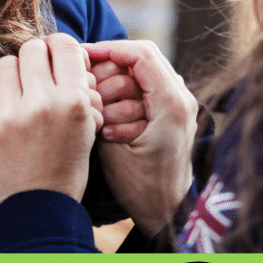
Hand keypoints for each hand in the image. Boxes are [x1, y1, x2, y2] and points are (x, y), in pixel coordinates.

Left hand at [0, 34, 102, 206]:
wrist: (35, 206)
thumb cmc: (65, 166)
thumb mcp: (87, 127)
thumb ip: (78, 88)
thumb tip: (64, 52)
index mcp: (73, 103)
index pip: (64, 46)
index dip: (59, 47)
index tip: (55, 56)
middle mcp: (40, 104)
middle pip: (32, 49)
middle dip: (36, 58)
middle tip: (36, 75)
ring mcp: (7, 115)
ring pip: (6, 63)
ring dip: (13, 73)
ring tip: (17, 92)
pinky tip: (1, 103)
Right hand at [84, 41, 198, 237]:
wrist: (167, 212)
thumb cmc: (140, 187)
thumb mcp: (112, 147)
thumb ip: (101, 108)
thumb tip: (84, 78)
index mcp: (171, 103)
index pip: (139, 53)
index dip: (107, 49)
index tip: (81, 57)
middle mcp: (182, 97)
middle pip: (140, 58)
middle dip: (109, 71)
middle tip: (87, 91)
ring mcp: (179, 103)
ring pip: (141, 73)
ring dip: (116, 86)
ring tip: (100, 112)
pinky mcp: (172, 112)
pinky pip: (145, 89)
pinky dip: (124, 97)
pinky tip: (109, 119)